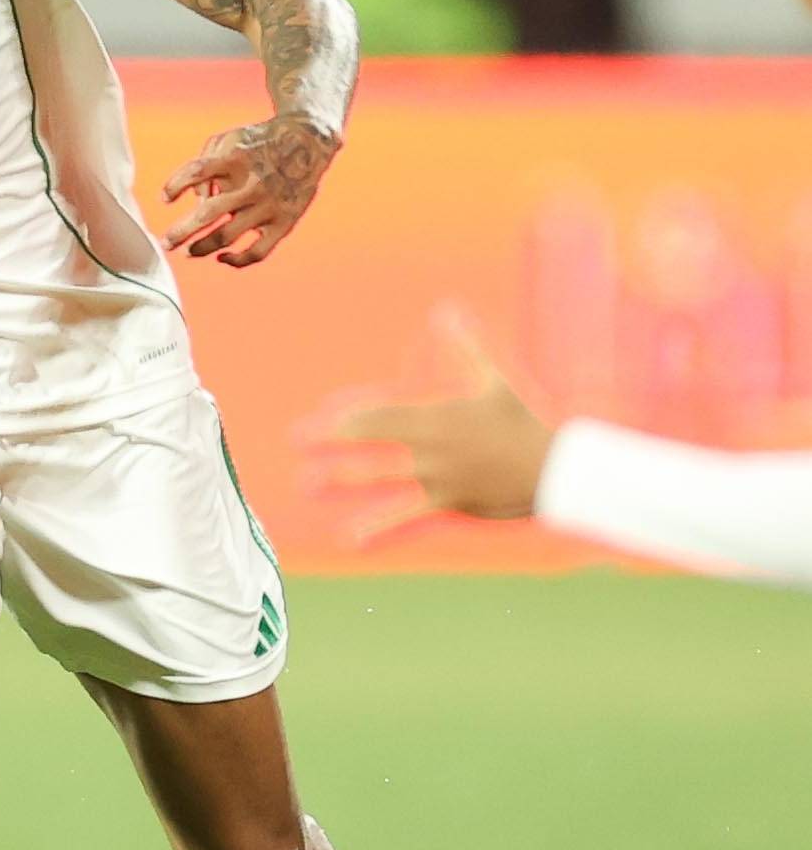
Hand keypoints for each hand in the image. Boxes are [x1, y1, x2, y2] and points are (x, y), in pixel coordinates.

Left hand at [163, 114, 338, 268]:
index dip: (175, 185)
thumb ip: (203, 165)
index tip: (165, 198)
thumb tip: (196, 203)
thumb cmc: (257, 144)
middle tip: (166, 243)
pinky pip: (257, 252)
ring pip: (226, 236)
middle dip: (181, 232)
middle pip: (207, 213)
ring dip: (201, 248)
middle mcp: (251, 184)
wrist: (308, 141)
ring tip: (188, 251)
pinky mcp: (284, 223)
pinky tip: (221, 257)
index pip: (196, 172)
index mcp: (234, 159)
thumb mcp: (227, 141)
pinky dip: (236, 261)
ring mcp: (268, 206)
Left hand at [311, 311, 555, 537]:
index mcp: (436, 415)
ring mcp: (435, 476)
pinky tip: (350, 539)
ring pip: (379, 477)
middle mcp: (429, 446)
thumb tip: (447, 309)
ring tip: (308, 483)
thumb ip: (467, 346)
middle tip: (295, 439)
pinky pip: (404, 516)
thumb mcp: (495, 380)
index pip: (381, 412)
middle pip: (369, 441)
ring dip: (341, 478)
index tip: (321, 416)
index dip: (348, 414)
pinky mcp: (446, 502)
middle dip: (329, 440)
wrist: (553, 469)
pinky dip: (376, 528)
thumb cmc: (522, 422)